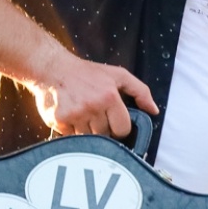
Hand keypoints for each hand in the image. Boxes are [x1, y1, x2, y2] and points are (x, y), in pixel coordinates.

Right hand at [31, 50, 158, 137]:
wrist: (53, 68)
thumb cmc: (88, 73)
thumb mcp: (118, 75)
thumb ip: (140, 91)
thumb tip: (154, 110)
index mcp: (109, 96)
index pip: (122, 130)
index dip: (119, 127)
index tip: (112, 120)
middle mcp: (92, 106)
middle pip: (105, 136)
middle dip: (102, 129)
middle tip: (95, 114)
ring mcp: (74, 115)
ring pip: (89, 139)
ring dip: (87, 131)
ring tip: (82, 114)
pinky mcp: (58, 120)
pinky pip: (71, 137)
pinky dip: (71, 131)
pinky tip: (70, 116)